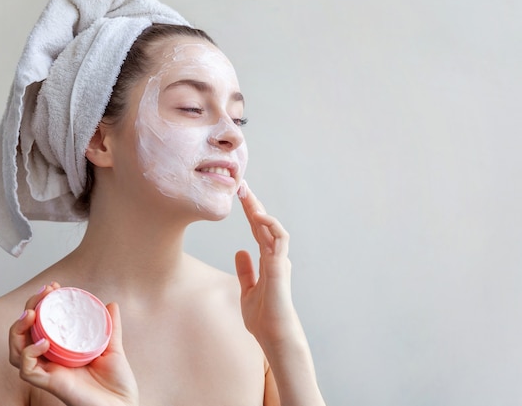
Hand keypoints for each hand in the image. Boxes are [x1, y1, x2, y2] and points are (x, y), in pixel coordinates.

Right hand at [9, 283, 138, 405]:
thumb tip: (111, 304)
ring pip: (16, 351)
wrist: (123, 405)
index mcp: (61, 351)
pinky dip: (29, 353)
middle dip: (28, 309)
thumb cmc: (116, 383)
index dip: (41, 304)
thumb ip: (109, 327)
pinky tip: (43, 342)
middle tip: (43, 293)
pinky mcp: (50, 384)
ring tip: (32, 313)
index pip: (40, 325)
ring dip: (19, 329)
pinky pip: (27, 370)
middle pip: (23, 334)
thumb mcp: (113, 347)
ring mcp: (48, 372)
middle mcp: (50, 361)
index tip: (52, 286)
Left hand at [235, 181, 303, 348]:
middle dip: (253, 204)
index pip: (259, 230)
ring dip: (260, 209)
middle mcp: (276, 257)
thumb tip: (240, 252)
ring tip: (246, 194)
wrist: (273, 335)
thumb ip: (246, 271)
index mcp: (268, 261)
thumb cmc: (263, 318)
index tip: (240, 196)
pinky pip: (280, 239)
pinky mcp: (281, 266)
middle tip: (242, 185)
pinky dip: (272, 226)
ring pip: (273, 227)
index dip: (250, 212)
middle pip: (265, 224)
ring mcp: (280, 260)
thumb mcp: (248, 290)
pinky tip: (259, 216)